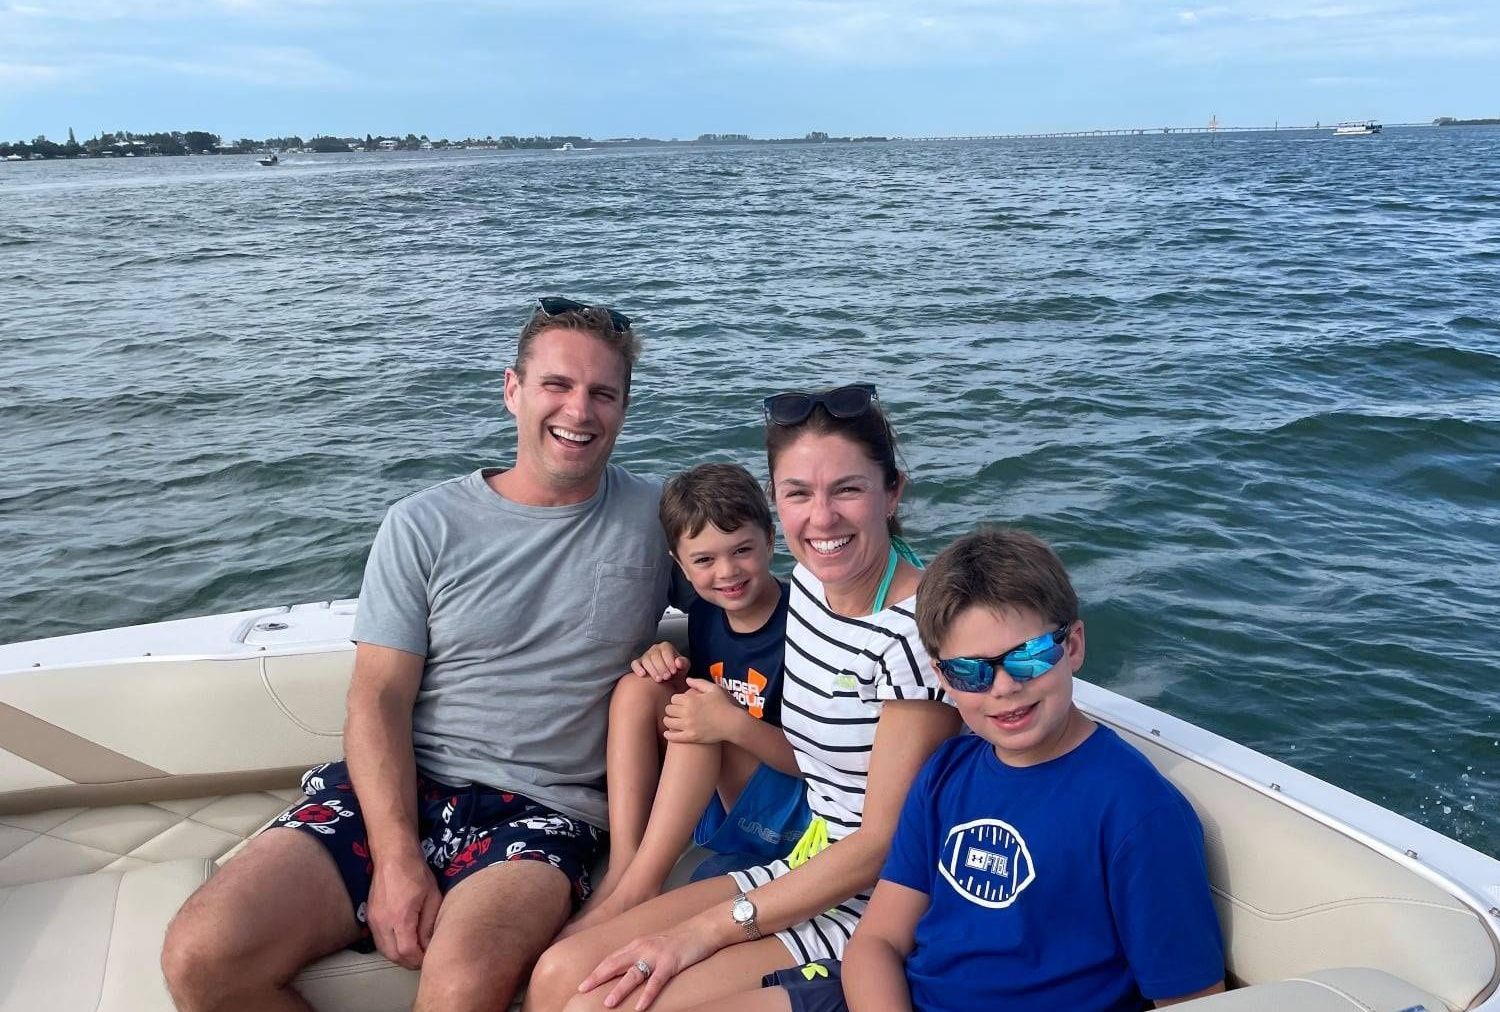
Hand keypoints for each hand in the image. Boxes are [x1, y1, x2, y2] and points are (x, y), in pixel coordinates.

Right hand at [366, 850, 441, 969]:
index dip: (419, 959)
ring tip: (414, 952)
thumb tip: (429, 945)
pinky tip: (402, 942)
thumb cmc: (416, 873)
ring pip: (384, 950)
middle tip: (423, 958)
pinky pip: (378, 940)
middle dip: (409, 962)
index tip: (429, 956)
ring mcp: (373, 920)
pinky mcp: (369, 917)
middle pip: (393, 955)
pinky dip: (390, 947)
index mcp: (400, 918)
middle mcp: (383, 923)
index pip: (407, 951)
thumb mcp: (432, 897)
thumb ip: (429, 924)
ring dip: (399, 956)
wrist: (393, 856)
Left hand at [578, 925, 715, 1009]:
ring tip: (607, 1003)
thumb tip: (627, 970)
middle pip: (615, 964)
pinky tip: (640, 1007)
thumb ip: (640, 954)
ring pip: (633, 974)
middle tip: (582, 990)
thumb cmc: (679, 939)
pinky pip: (656, 982)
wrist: (702, 929)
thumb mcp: (654, 944)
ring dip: (619, 989)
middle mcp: (643, 948)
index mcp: (637, 944)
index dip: (596, 971)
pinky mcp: (671, 963)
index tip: (582, 983)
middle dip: (597, 977)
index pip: (612, 958)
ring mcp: (656, 956)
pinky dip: (647, 995)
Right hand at [630, 641, 688, 683]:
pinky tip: (643, 675)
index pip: (666, 651)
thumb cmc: (677, 672)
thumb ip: (683, 663)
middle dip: (661, 667)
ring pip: (646, 660)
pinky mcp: (638, 663)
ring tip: (659, 680)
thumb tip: (678, 662)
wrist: (669, 680)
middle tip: (667, 677)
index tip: (673, 672)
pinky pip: (635, 664)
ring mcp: (645, 655)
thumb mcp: (684, 667)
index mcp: (666, 647)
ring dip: (652, 670)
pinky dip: (637, 669)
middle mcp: (655, 649)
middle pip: (655, 656)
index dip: (669, 661)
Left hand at [663, 679, 742, 744]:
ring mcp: (688, 725)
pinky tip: (669, 733)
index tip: (681, 703)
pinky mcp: (691, 737)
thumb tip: (687, 680)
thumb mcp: (714, 689)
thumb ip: (699, 682)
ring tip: (673, 721)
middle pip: (669, 709)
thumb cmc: (725, 705)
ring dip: (669, 721)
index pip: (673, 698)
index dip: (677, 700)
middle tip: (676, 712)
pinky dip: (668, 735)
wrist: (733, 723)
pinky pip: (673, 737)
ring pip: (668, 722)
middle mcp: (687, 712)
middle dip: (672, 710)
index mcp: (691, 699)